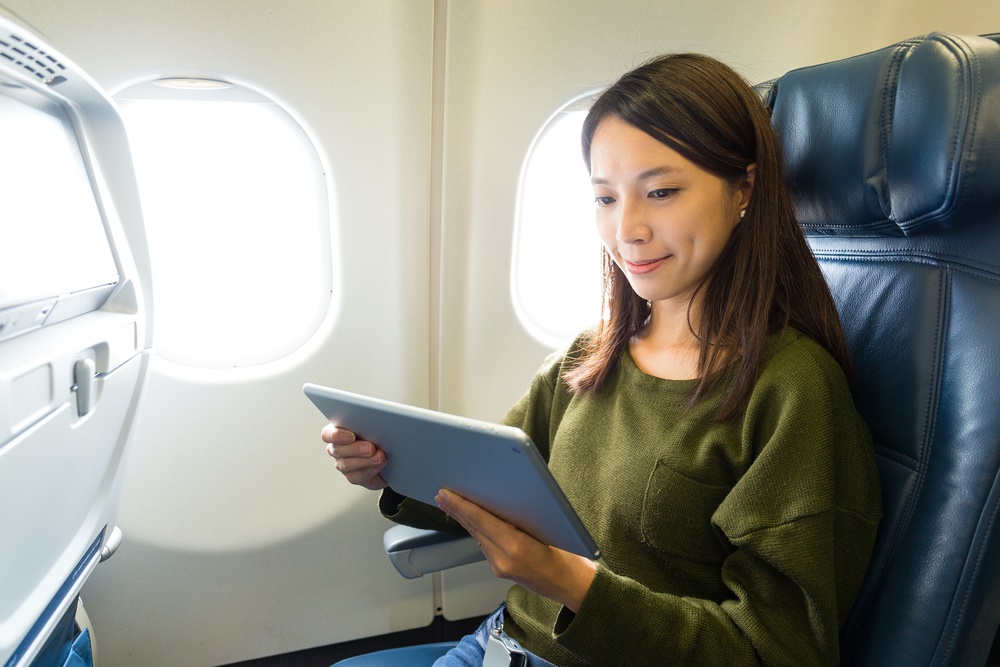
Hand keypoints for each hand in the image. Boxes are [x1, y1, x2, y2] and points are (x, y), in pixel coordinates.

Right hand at [322, 424, 387, 489]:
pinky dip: (371, 469)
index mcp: (338, 432)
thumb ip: (367, 426)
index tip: (352, 436)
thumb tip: (373, 425)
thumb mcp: (373, 428)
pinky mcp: (353, 476)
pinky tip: (380, 463)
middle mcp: (337, 449)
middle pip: (337, 450)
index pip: (327, 434)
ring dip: (365, 460)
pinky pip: (358, 475)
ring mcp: (343, 464)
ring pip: (346, 464)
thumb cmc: (378, 437)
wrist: (389, 456)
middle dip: (355, 449)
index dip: (337, 436)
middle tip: (370, 448)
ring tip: (379, 456)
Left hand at [434, 489, 596, 612]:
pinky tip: (472, 522)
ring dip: (464, 520)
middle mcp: (503, 559)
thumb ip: (521, 519)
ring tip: (451, 505)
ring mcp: (500, 567)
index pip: (480, 521)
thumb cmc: (568, 557)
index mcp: (516, 546)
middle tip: (441, 495)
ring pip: (477, 537)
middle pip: (474, 528)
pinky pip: (484, 546)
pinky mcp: (500, 570)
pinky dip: (476, 531)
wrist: (573, 586)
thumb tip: (499, 502)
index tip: (446, 494)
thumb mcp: (548, 530)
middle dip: (456, 510)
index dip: (460, 506)